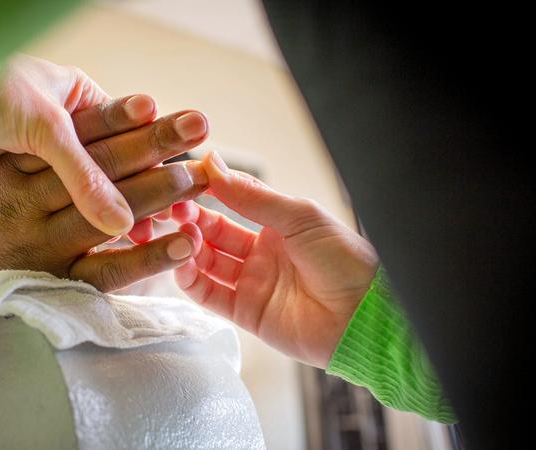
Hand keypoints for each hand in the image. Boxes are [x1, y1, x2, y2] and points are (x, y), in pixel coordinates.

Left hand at [0, 55, 194, 236]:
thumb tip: (124, 223)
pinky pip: (65, 196)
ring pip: (93, 182)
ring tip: (151, 227)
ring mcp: (44, 148)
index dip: (160, 156)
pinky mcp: (22, 172)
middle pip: (118, 158)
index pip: (131, 130)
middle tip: (186, 201)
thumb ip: (84, 175)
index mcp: (78, 95)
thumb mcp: (44, 130)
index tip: (191, 177)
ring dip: (120, 203)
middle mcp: (66, 120)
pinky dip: (86, 213)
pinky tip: (107, 232)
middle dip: (150, 183)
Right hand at [0, 101, 208, 314]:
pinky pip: (110, 271)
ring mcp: (42, 247)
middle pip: (98, 168)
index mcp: (9, 171)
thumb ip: (29, 158)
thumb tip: (82, 130)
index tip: (156, 104)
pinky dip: (149, 257)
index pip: (72, 140)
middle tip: (198, 127)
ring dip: (159, 193)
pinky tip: (184, 244)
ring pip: (109, 214)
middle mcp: (24, 204)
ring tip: (201, 177)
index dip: (119, 119)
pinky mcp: (59, 285)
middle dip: (154, 144)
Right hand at [173, 152, 378, 367]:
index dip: (207, 193)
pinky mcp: (245, 313)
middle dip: (191, 219)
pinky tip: (181, 263)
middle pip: (213, 232)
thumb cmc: (344, 259)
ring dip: (187, 247)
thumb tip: (213, 163)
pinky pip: (209, 295)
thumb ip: (252, 195)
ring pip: (206, 262)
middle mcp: (261, 253)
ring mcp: (252, 283)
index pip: (231, 202)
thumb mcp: (298, 216)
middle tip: (171, 209)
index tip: (182, 181)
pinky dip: (190, 280)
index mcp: (277, 225)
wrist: (364, 315)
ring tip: (177, 234)